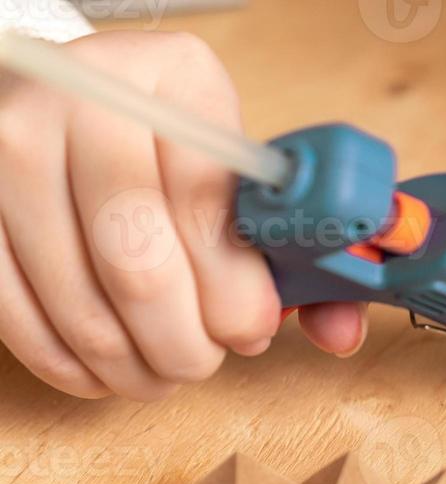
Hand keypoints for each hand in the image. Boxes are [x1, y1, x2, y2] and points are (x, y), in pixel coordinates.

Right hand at [0, 31, 366, 400]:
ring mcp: (9, 144)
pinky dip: (67, 360)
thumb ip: (303, 251)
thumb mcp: (249, 174)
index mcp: (173, 77)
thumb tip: (340, 335)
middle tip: (202, 362)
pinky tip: (104, 370)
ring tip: (162, 372)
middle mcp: (82, 96)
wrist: (86, 102)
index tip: (251, 330)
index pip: (203, 203)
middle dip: (182, 340)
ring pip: (76, 297)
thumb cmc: (185, 153)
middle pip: (134, 260)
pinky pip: (15, 307)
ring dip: (129, 362)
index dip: (234, 290)